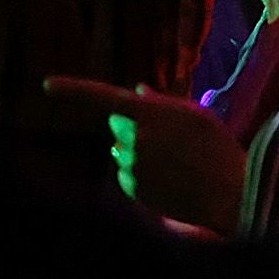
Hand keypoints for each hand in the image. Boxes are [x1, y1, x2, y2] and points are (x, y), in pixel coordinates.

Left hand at [46, 78, 248, 234]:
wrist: (230, 193)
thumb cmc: (217, 147)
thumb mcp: (194, 114)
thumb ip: (159, 102)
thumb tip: (136, 90)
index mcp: (148, 115)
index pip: (102, 97)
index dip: (72, 90)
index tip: (47, 85)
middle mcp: (133, 141)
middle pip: (118, 127)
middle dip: (133, 128)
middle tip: (169, 137)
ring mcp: (131, 168)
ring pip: (123, 153)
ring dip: (139, 153)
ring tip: (176, 162)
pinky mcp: (133, 191)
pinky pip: (128, 176)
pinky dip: (143, 175)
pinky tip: (170, 180)